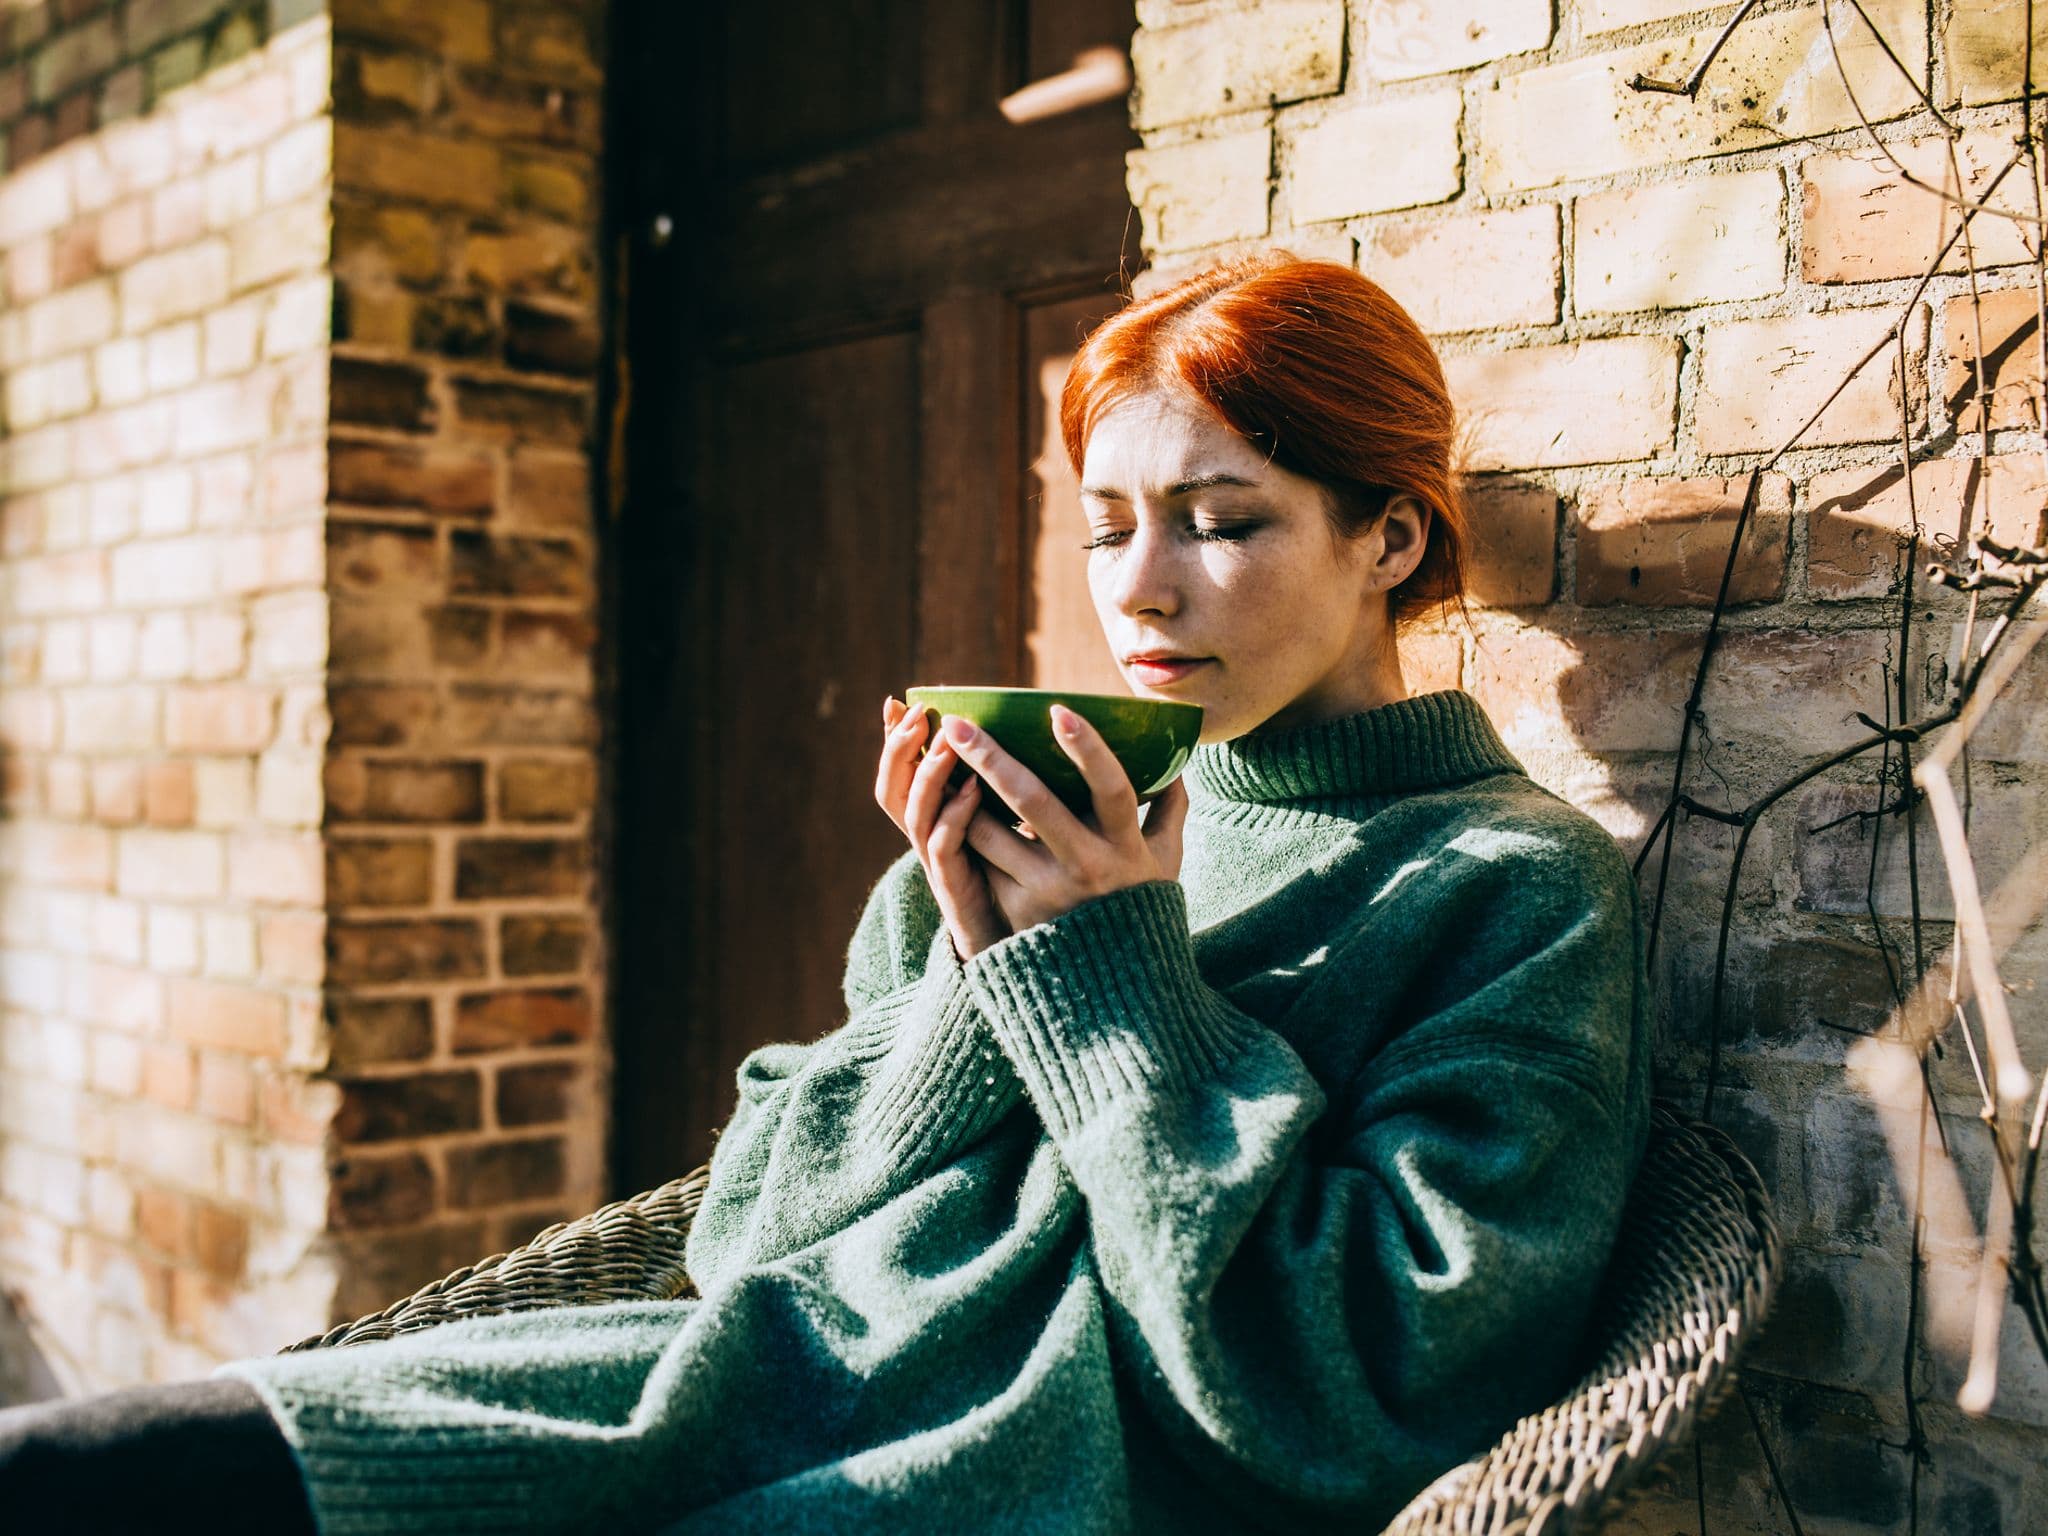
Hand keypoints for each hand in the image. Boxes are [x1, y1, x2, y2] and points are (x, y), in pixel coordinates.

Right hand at [876, 696, 1009, 961]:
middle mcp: (928, 840)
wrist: (1023, 953)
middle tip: (920, 713)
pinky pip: (945, 847)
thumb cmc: (1024, 881)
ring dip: (929, 773)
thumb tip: (1021, 730)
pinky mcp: (959, 889)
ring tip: (947, 738)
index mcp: (935, 821)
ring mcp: (940, 865)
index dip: (892, 741)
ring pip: (915, 814)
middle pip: (893, 791)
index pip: (898, 775)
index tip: (898, 701)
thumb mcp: (1011, 823)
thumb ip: (1005, 785)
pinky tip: (974, 788)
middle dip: (900, 748)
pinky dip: (954, 814)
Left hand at [939, 703, 1189, 940]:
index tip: (1060, 711)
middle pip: (1034, 803)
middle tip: (958, 724)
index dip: (1089, 750)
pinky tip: (940, 801)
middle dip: (992, 758)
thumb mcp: (1165, 859)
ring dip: (958, 793)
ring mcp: (1047, 889)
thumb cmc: (1139, 904)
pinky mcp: (1015, 909)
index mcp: (1125, 845)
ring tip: (936, 757)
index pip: (1113, 790)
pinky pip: (981, 861)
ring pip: (990, 834)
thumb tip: (1177, 761)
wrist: (1114, 985)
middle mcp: (1085, 865)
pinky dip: (960, 830)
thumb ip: (1170, 809)